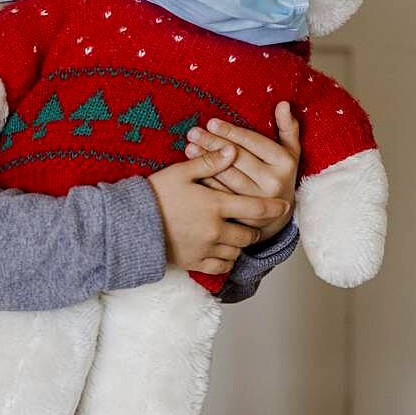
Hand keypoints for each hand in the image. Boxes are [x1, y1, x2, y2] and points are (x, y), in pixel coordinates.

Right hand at [148, 149, 290, 276]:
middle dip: (255, 228)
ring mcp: (206, 249)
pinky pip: (222, 266)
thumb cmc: (155, 193)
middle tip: (255, 222)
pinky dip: (227, 259)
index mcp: (215, 205)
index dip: (274, 208)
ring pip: (237, 251)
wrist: (130, 224)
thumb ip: (210, 162)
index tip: (285, 206)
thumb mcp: (182, 172)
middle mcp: (215, 230)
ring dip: (241, 243)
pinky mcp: (195, 262)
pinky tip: (224, 251)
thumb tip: (232, 149)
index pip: (255, 207)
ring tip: (237, 234)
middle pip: (249, 233)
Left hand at [184, 101, 300, 241]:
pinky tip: (192, 169)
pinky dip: (205, 181)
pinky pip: (222, 194)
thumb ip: (287, 127)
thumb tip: (283, 103)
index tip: (211, 122)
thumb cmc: (279, 173)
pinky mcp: (245, 214)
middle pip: (238, 158)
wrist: (277, 214)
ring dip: (206, 161)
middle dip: (213, 143)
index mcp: (284, 162)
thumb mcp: (289, 151)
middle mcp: (274, 182)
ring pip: (228, 176)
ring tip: (189, 147)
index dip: (231, 132)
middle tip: (193, 133)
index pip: (253, 142)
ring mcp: (259, 200)